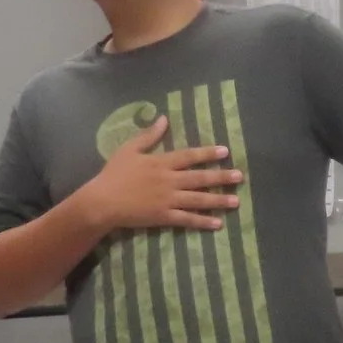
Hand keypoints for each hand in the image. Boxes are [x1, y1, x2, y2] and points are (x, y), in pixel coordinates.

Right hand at [78, 118, 241, 232]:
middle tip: (239, 177)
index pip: (189, 156)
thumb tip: (163, 119)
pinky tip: (217, 223)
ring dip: (218, 200)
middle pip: (200, 178)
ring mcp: (168, 200)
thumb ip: (148, 136)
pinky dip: (203, 222)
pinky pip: (187, 219)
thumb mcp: (129, 149)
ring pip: (198, 200)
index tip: (225, 152)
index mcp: (161, 162)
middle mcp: (169, 180)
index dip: (208, 154)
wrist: (103, 201)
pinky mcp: (164, 217)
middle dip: (221, 177)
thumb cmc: (113, 174)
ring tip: (236, 201)